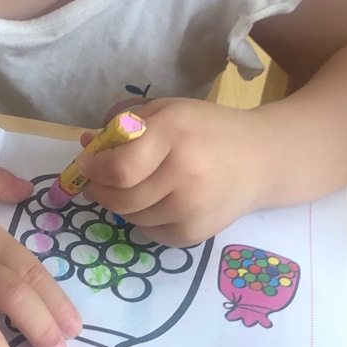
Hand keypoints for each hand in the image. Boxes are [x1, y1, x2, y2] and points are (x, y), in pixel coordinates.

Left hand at [75, 98, 270, 246]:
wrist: (261, 160)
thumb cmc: (207, 130)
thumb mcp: (168, 112)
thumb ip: (125, 127)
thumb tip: (85, 145)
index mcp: (173, 135)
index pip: (118, 168)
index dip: (94, 170)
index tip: (88, 165)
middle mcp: (184, 174)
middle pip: (120, 198)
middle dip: (101, 190)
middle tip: (101, 181)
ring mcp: (191, 208)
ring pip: (131, 218)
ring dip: (122, 205)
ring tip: (137, 186)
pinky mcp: (195, 234)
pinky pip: (150, 232)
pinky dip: (144, 219)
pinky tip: (160, 201)